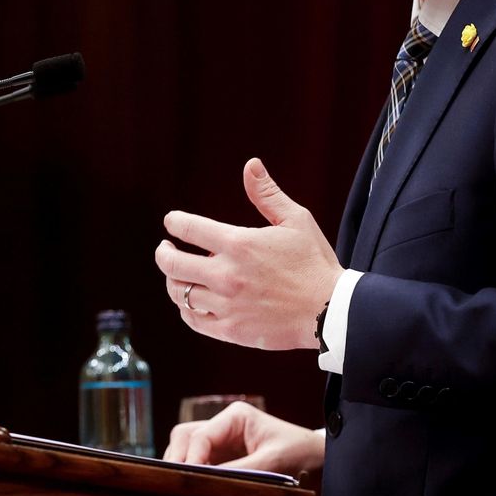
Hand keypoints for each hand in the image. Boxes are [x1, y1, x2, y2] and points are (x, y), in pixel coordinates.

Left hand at [155, 158, 342, 350]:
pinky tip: (191, 301)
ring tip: (178, 275)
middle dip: (163, 253)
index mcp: (239, 244)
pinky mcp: (231, 330)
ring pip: (179, 293)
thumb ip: (267, 194)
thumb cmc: (314, 262)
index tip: (172, 222)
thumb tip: (250, 165)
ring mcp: (227, 305)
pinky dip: (186, 309)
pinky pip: (193, 320)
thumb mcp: (296, 220)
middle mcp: (226, 275)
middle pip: (171, 264)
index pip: (188, 228)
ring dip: (174, 281)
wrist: (332, 311)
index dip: (174, 222)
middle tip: (166, 249)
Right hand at [163, 401, 324, 473]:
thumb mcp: (272, 461)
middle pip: (186, 437)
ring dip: (184, 465)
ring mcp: (222, 439)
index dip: (191, 457)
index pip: (200, 434)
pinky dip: (194, 472)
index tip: (189, 479)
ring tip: (185, 486)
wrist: (317, 458)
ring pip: (187, 448)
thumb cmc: (300, 452)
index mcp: (235, 416)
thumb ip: (239, 470)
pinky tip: (196, 485)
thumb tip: (208, 480)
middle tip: (178, 482)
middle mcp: (224, 424)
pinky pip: (200, 461)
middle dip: (179, 458)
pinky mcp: (224, 455)